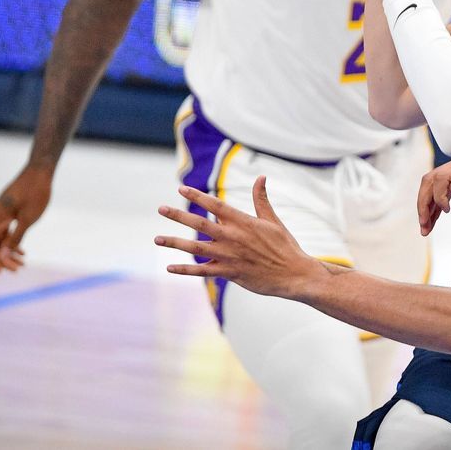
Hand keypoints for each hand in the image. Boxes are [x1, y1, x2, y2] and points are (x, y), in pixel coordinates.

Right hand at [0, 165, 52, 272]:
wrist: (40, 172)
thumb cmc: (36, 193)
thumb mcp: (28, 218)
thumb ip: (16, 236)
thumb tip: (4, 255)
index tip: (1, 272)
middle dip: (2, 258)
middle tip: (17, 270)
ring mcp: (1, 214)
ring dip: (8, 252)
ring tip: (21, 264)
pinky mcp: (8, 213)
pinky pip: (5, 232)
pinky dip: (12, 242)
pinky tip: (22, 252)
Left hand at [154, 176, 325, 300]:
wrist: (294, 274)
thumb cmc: (285, 246)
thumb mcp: (273, 220)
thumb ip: (261, 199)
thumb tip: (261, 177)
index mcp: (243, 222)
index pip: (215, 205)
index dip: (197, 196)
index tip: (181, 189)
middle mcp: (232, 237)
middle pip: (199, 223)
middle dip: (178, 216)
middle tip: (161, 209)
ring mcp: (229, 255)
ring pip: (195, 248)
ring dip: (174, 242)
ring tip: (157, 239)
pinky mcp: (229, 273)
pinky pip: (202, 271)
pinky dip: (185, 270)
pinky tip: (170, 267)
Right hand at [417, 157, 450, 234]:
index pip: (441, 177)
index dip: (438, 194)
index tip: (445, 210)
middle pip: (430, 183)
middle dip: (424, 203)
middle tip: (424, 223)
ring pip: (431, 192)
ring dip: (426, 210)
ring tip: (425, 229)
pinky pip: (439, 198)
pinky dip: (433, 211)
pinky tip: (431, 223)